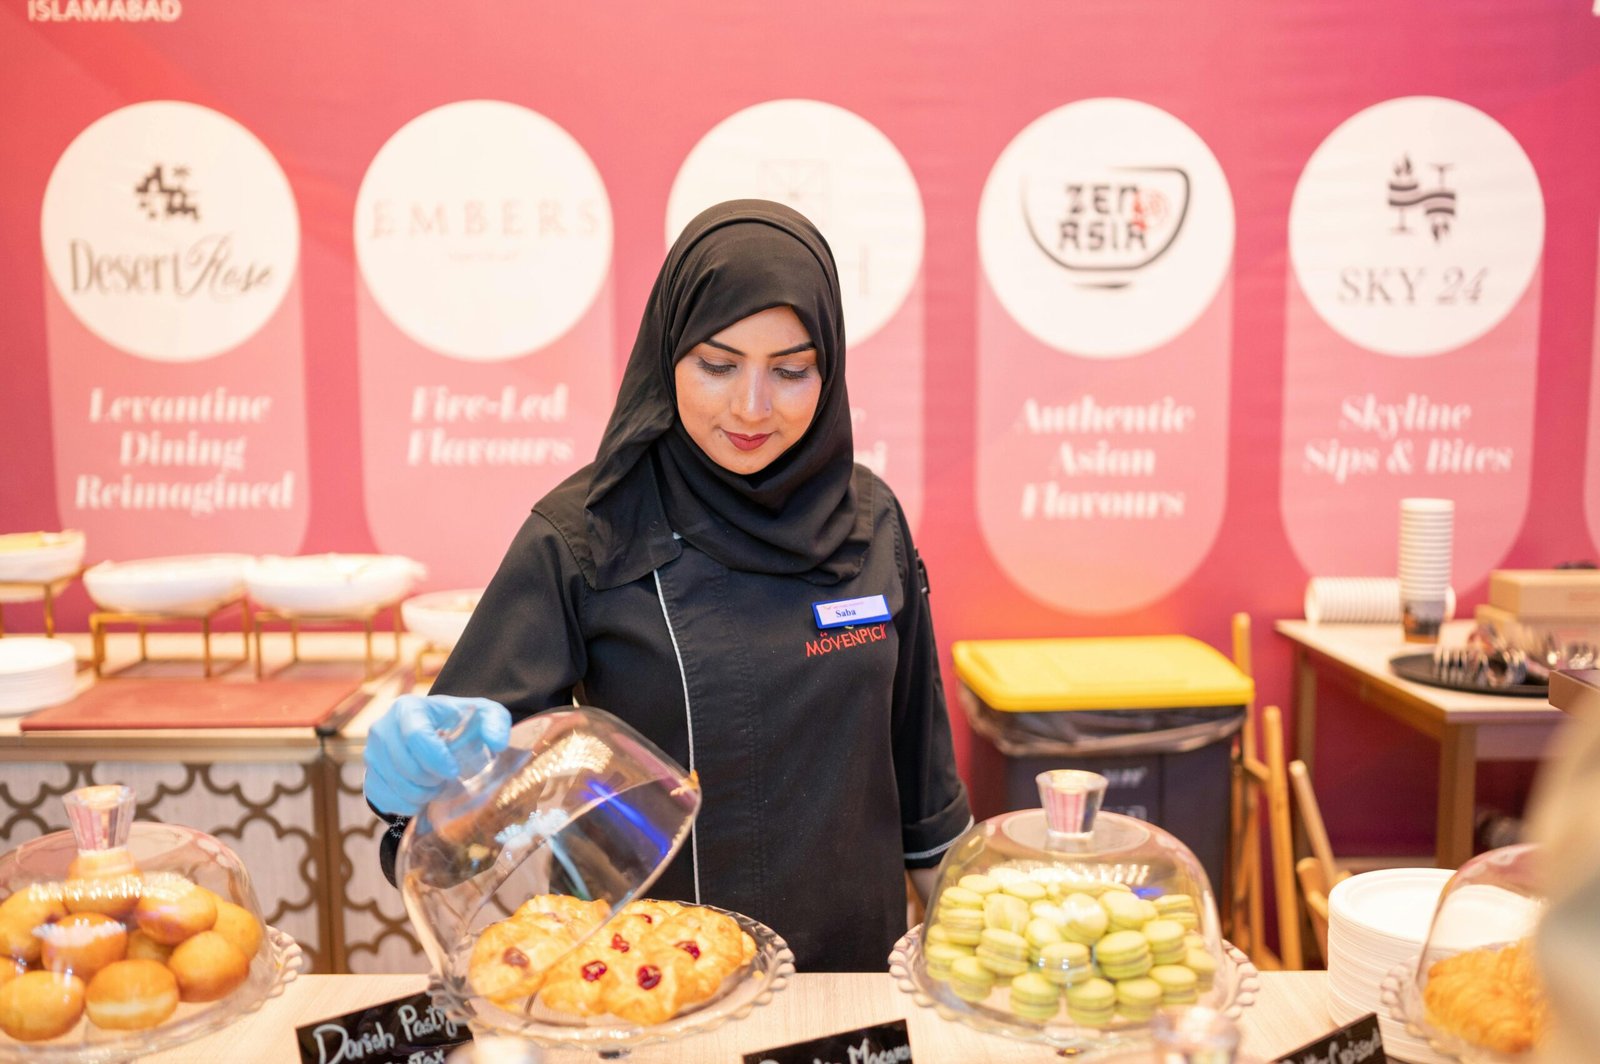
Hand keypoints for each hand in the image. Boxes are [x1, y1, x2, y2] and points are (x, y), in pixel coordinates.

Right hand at [363, 694, 510, 815]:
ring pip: (395, 787)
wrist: (437, 735)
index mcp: (408, 708)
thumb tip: (498, 743)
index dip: (436, 759)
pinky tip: (422, 794)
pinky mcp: (368, 778)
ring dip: (422, 793)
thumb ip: (496, 724)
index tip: (453, 772)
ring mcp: (371, 755)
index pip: (416, 736)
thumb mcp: (484, 715)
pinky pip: (384, 801)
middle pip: (405, 766)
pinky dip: (407, 805)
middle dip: (432, 779)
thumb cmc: (462, 724)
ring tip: (437, 783)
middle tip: (449, 777)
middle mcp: (382, 728)